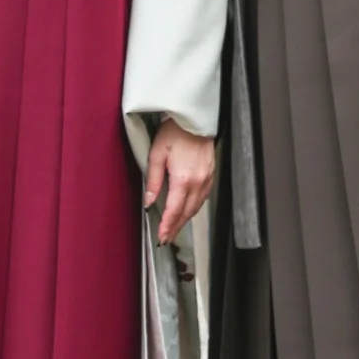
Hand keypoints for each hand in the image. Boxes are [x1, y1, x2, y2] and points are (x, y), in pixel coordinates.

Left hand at [144, 117, 215, 244]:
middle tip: (166, 239)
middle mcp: (198, 182)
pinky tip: (187, 211)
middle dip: (176, 227)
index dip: (167, 226)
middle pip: (186, 213)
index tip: (161, 237)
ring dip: (185, 220)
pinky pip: (202, 198)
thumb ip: (153, 181)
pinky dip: (194, 208)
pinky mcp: (210, 175)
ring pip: (196, 207)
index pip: (174, 210)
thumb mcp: (157, 155)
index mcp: (183, 179)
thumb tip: (148, 202)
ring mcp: (206, 179)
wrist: (194, 120)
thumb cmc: (174, 133)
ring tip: (174, 229)